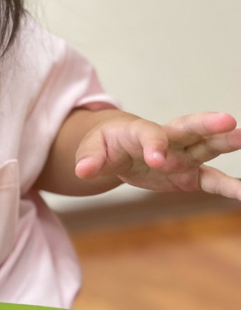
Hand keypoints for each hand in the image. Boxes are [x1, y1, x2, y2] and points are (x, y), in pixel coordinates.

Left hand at [74, 111, 240, 199]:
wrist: (118, 147)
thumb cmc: (106, 144)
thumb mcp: (92, 149)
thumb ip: (90, 159)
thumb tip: (82, 171)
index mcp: (140, 131)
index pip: (150, 135)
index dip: (154, 146)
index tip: (157, 159)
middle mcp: (168, 140)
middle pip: (189, 128)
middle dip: (207, 125)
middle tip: (228, 121)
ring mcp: (182, 156)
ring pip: (206, 148)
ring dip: (225, 144)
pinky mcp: (190, 174)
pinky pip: (212, 180)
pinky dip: (229, 187)